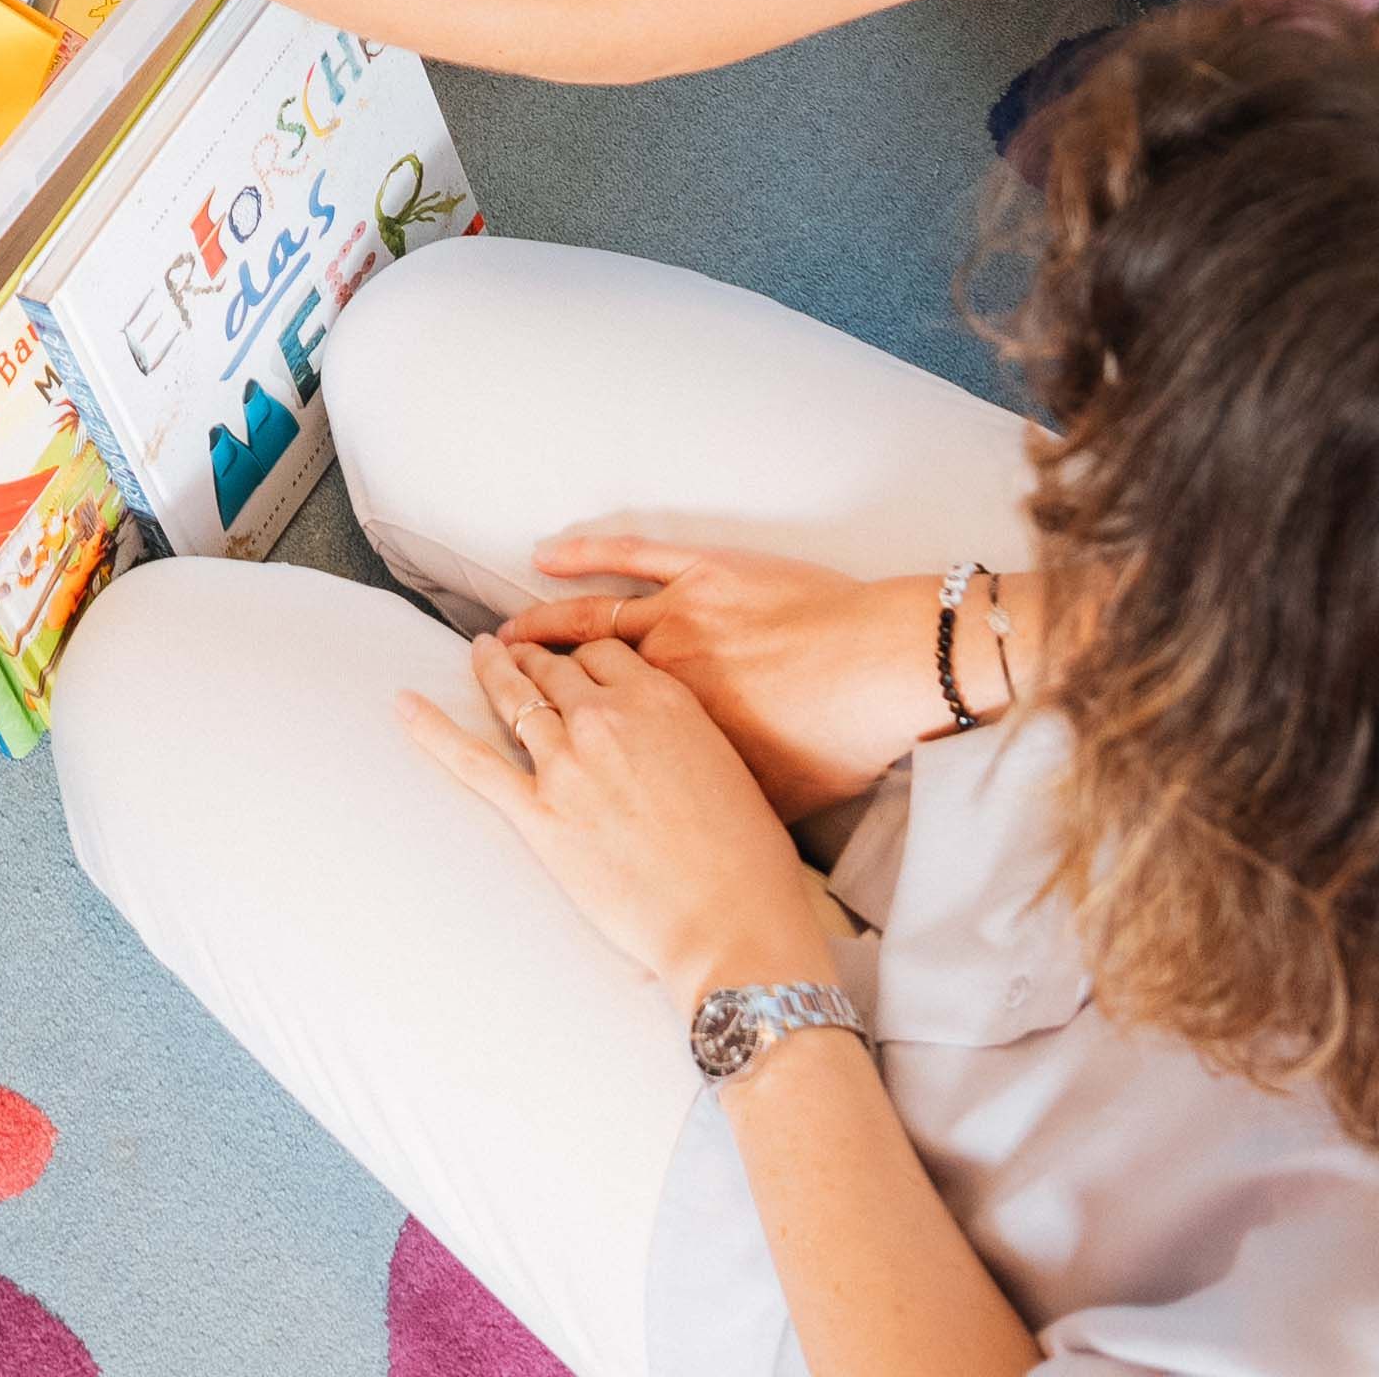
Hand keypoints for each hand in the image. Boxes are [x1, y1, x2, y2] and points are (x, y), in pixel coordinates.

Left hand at [401, 630, 829, 1007]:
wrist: (730, 921)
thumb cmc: (746, 858)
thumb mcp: (730, 766)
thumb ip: (685, 733)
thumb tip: (668, 732)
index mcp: (661, 700)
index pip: (604, 651)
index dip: (582, 651)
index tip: (571, 653)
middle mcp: (608, 717)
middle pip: (556, 667)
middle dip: (534, 655)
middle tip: (515, 647)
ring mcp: (568, 763)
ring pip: (516, 697)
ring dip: (494, 671)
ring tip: (481, 654)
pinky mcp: (540, 813)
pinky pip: (473, 761)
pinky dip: (433, 729)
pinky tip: (404, 706)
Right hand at [506, 535, 958, 824]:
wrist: (886, 671)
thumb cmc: (842, 740)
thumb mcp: (780, 798)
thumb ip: (727, 802)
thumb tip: (704, 822)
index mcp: (672, 730)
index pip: (590, 732)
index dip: (548, 733)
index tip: (517, 735)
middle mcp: (660, 674)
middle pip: (573, 677)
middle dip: (525, 679)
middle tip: (491, 677)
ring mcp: (679, 616)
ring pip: (590, 620)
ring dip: (542, 626)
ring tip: (506, 634)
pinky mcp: (705, 572)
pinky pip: (631, 559)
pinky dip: (586, 555)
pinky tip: (547, 556)